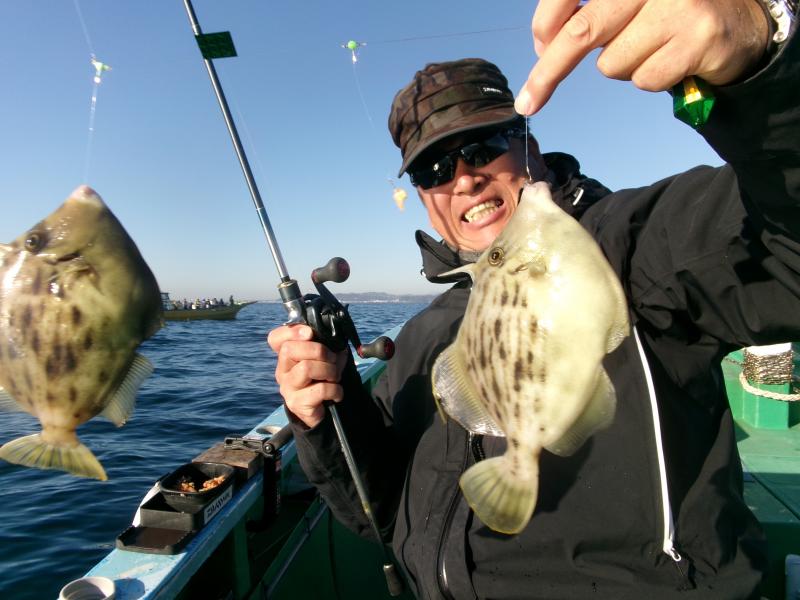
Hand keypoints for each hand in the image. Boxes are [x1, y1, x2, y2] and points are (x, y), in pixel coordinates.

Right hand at [267, 324, 348, 427]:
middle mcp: (282, 370)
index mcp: (287, 357)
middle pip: (289, 349)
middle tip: (332, 360)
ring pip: (306, 368)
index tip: (310, 333)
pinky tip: (337, 394)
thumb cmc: (323, 380)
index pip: (275, 339)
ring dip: (329, 370)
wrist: (322, 412)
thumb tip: (336, 341)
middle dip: (318, 350)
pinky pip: (319, 389)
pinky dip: (335, 389)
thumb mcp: (327, 360)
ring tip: (335, 378)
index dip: (291, 331)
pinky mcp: (296, 403)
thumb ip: (328, 347)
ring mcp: (287, 387)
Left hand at [515, 0, 768, 114]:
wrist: (741, 22)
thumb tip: (545, 49)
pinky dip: (651, 78)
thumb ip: (590, 13)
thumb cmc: (668, 13)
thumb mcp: (628, 2)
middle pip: (582, 32)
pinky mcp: (697, 36)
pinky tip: (674, 59)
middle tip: (528, 102)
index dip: (546, 21)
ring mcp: (678, 4)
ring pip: (612, 63)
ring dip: (624, 66)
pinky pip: (643, 78)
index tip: (538, 48)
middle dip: (549, 72)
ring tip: (654, 48)